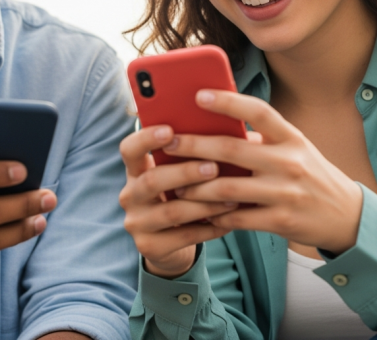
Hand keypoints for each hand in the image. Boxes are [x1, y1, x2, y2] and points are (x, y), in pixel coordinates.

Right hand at [118, 126, 237, 277]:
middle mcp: (130, 195)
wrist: (170, 244)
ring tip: (231, 198)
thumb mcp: (181, 175)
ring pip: (171, 211)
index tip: (170, 130)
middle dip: (185, 173)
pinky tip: (229, 221)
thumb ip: (200, 155)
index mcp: (136, 170)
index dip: (146, 138)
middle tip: (214, 167)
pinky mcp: (149, 247)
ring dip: (204, 203)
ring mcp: (137, 223)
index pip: (129, 149)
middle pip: (152, 180)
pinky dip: (209, 228)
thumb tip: (247, 136)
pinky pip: (184, 236)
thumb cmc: (183, 196)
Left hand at [166, 90, 362, 254]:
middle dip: (194, 145)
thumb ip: (260, 139)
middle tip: (169, 142)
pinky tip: (197, 213)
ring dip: (196, 187)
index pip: (258, 111)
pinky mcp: (280, 221)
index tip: (199, 94)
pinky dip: (214, 216)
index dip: (228, 101)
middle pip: (232, 150)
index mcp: (291, 137)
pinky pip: (237, 218)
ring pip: (227, 188)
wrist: (347, 215)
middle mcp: (289, 162)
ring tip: (175, 184)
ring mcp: (285, 193)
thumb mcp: (294, 148)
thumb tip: (213, 126)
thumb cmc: (310, 174)